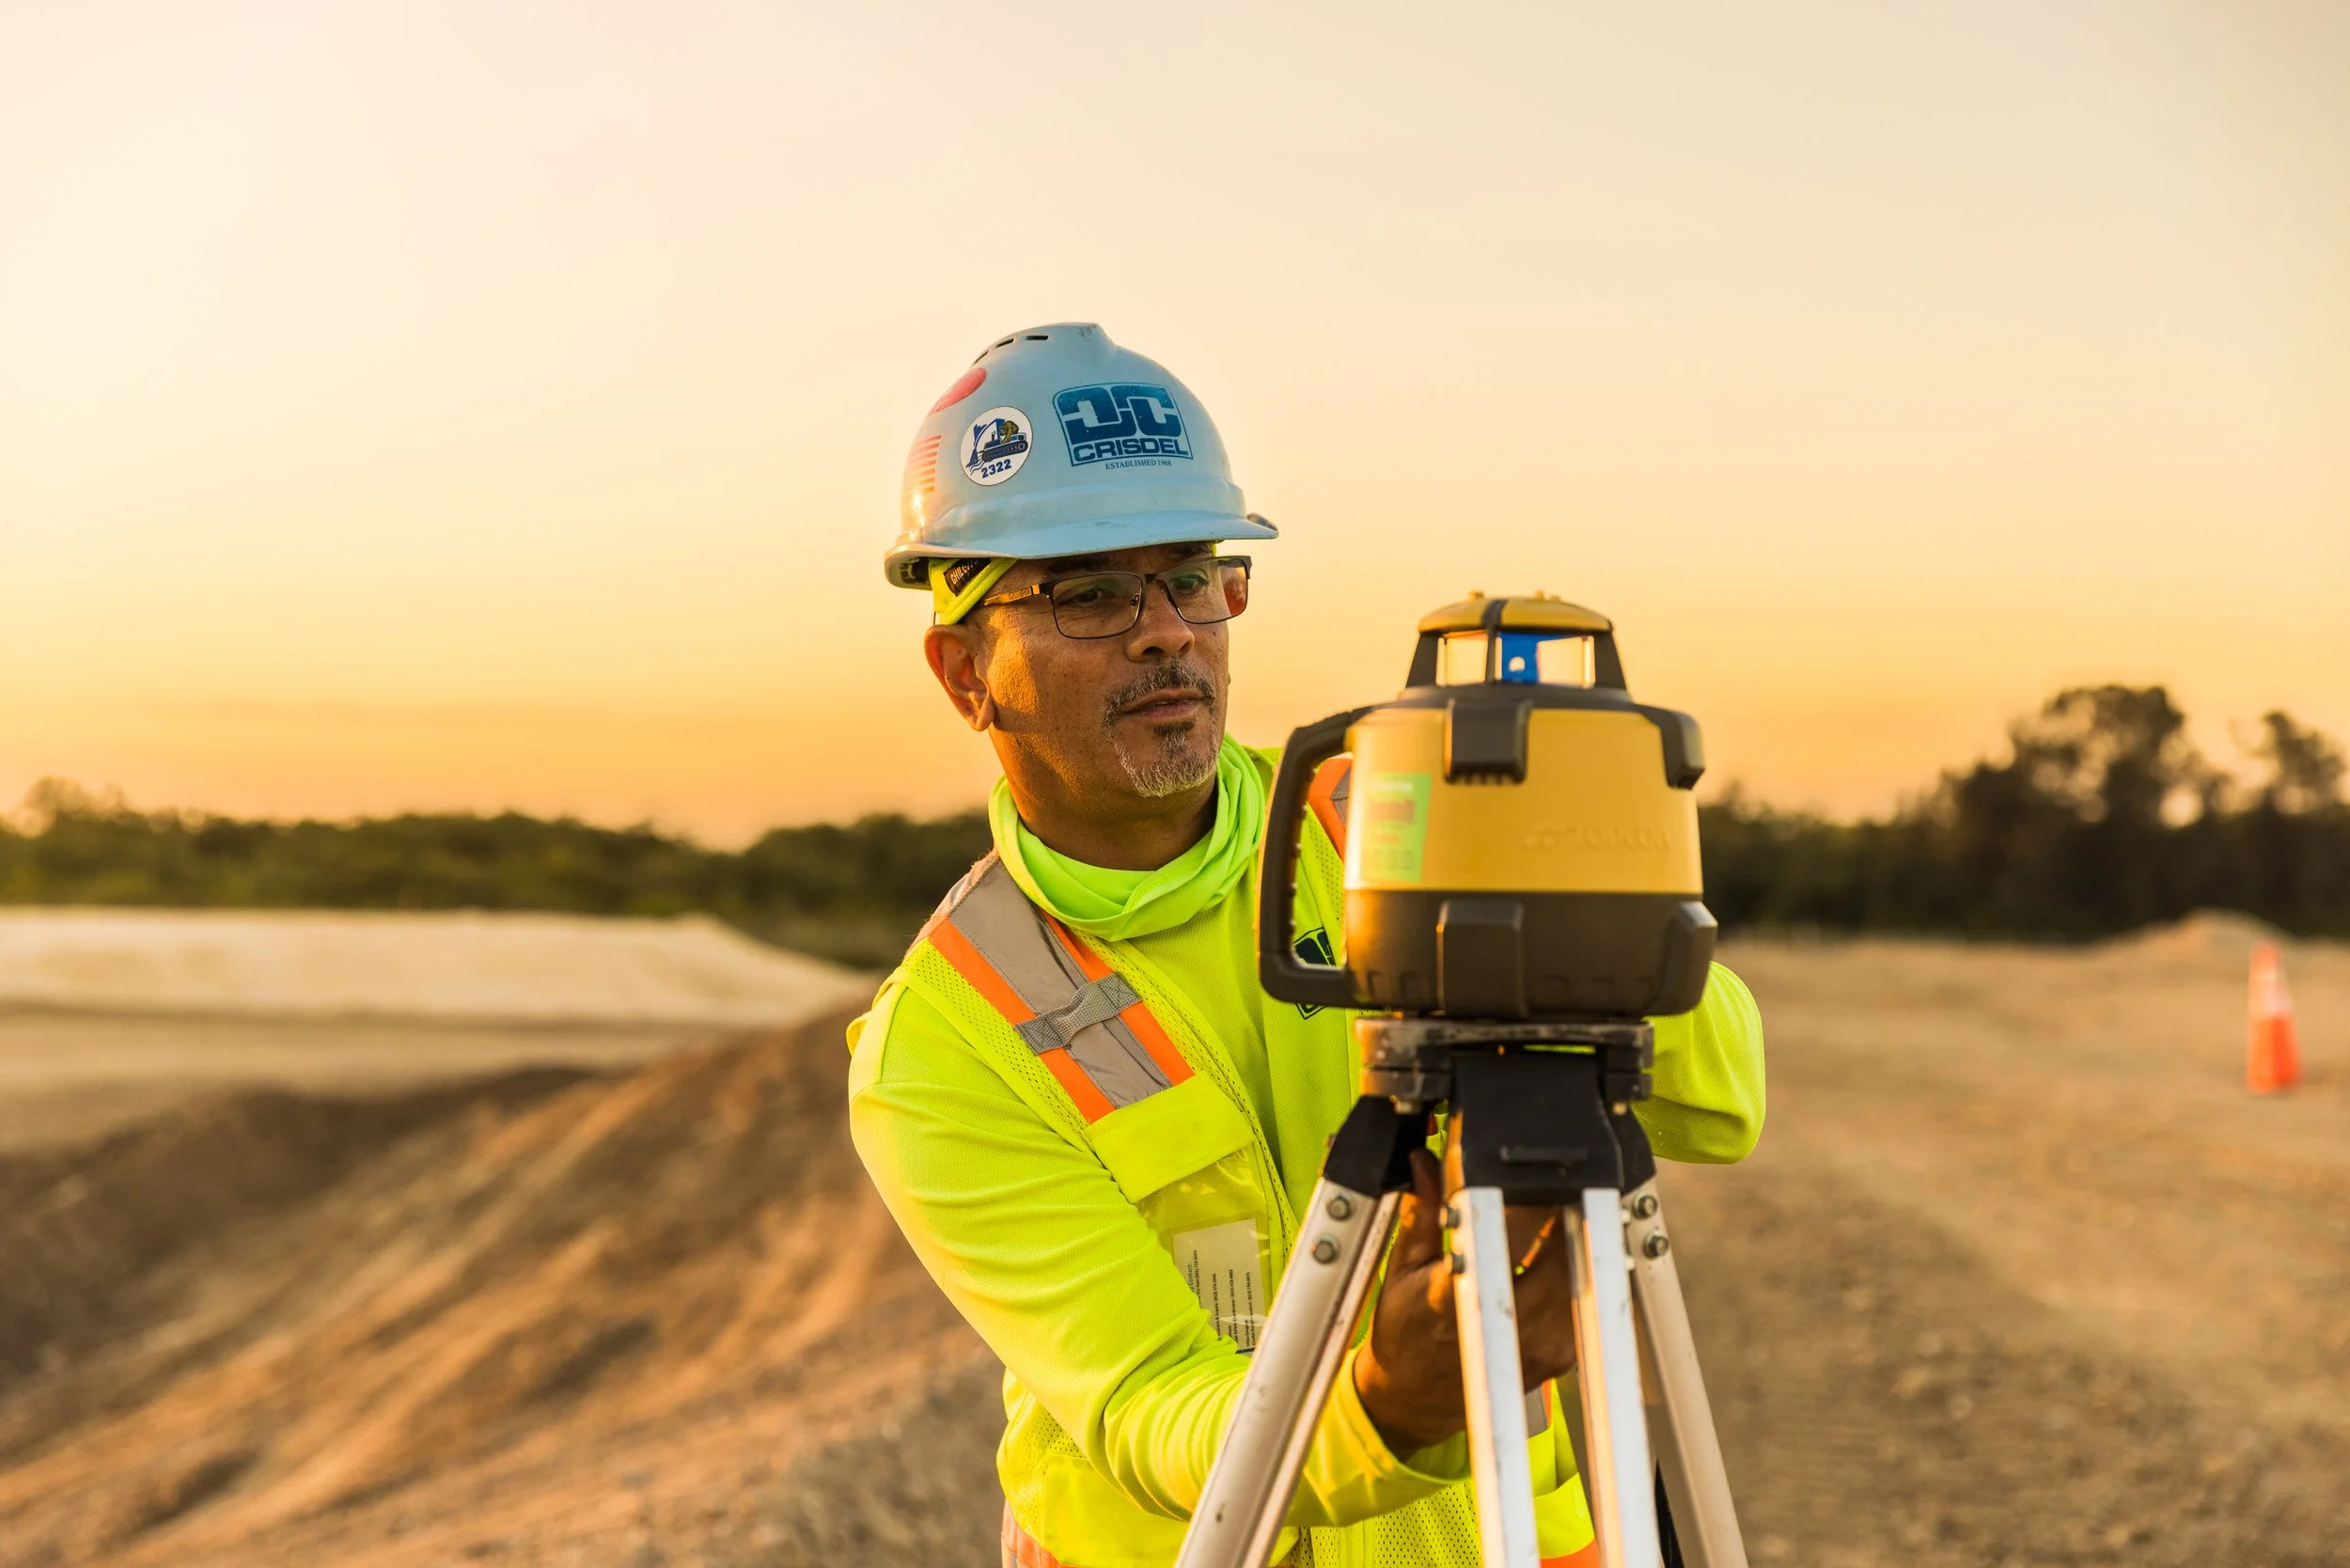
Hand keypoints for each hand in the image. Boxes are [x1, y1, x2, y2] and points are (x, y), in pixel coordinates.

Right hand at [1349, 1130, 1579, 1456]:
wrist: (1416, 1399)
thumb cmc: (1405, 1335)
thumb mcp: (1400, 1269)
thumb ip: (1421, 1213)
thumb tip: (1426, 1162)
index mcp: (1460, 1297)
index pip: (1509, 1229)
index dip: (1520, 1188)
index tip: (1515, 1162)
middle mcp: (1509, 1327)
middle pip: (1563, 1246)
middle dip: (1559, 1205)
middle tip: (1547, 1175)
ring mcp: (1544, 1344)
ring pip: (1583, 1269)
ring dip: (1574, 1234)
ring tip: (1555, 1205)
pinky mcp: (1562, 1352)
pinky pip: (1586, 1293)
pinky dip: (1577, 1264)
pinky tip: (1560, 1246)